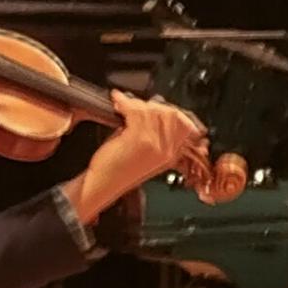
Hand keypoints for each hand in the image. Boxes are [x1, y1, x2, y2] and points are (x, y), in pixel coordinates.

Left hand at [72, 98, 208, 222]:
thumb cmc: (117, 169)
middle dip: (152, 105)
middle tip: (136, 105)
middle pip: (170, 113)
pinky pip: (136, 111)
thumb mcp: (144, 152)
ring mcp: (155, 145)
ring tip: (123, 105)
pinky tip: (118, 104)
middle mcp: (167, 151)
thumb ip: (154, 133)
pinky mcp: (140, 140)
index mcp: (171, 155)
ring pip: (153, 111)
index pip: (184, 124)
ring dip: (135, 103)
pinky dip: (124, 103)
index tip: (155, 106)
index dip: (169, 110)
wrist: (103, 183)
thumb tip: (152, 109)